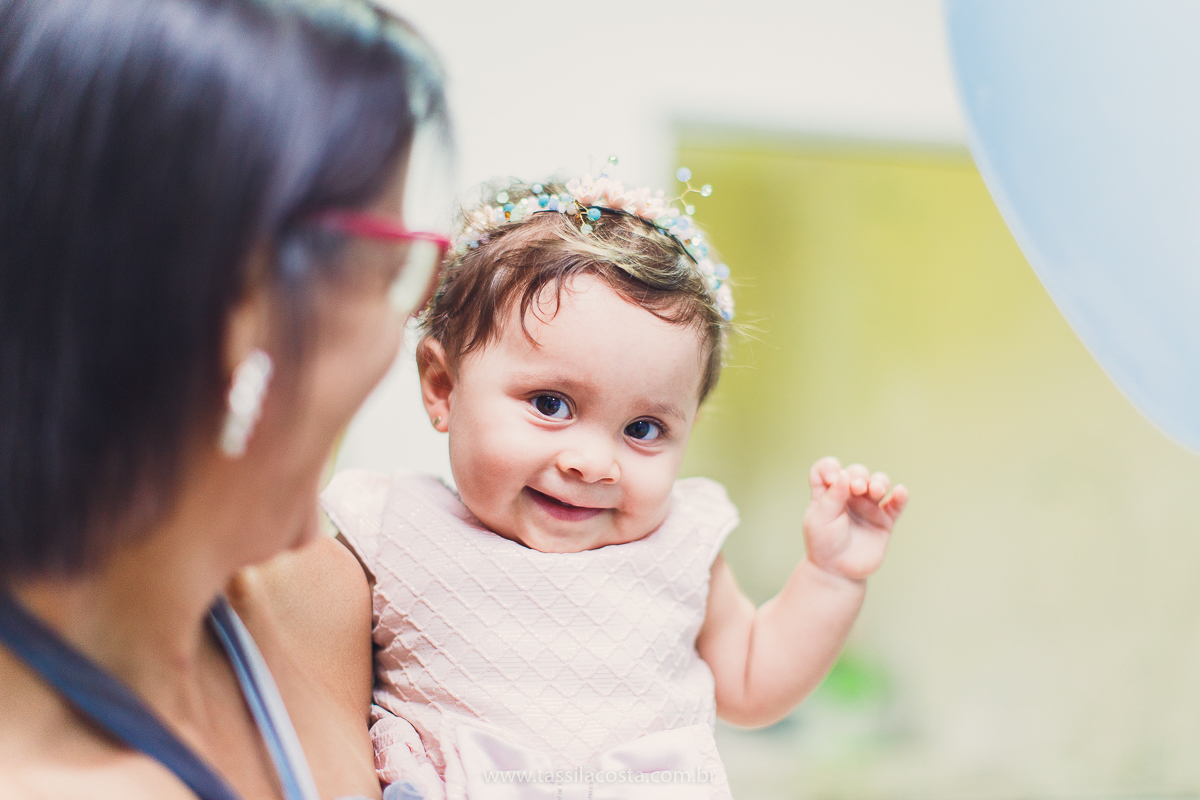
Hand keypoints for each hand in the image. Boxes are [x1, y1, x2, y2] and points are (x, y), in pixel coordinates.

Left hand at [802, 457, 907, 581]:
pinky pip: (896, 504)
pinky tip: (900, 492)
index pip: (827, 469)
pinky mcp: (884, 520)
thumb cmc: (823, 544)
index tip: (831, 478)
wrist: (838, 572)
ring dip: (879, 482)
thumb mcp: (820, 519)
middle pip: (857, 472)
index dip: (829, 467)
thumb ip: (832, 496)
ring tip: (875, 491)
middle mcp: (849, 496)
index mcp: (828, 493)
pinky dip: (900, 496)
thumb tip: (843, 474)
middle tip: (856, 488)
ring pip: (878, 483)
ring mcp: (868, 507)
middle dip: (859, 475)